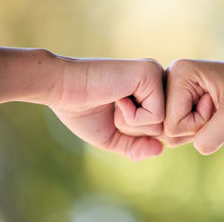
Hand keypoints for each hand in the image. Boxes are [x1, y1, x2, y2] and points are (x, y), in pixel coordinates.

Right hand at [50, 58, 164, 160]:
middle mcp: (157, 79)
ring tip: (113, 100)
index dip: (132, 134)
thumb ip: (136, 146)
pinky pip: (156, 116)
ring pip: (162, 124)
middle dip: (132, 130)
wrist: (60, 89)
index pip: (159, 130)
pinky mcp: (151, 74)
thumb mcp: (113, 136)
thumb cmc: (82, 110)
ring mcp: (155, 74)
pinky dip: (132, 116)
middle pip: (163, 129)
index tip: (111, 113)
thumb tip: (161, 149)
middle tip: (111, 107)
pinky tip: (117, 97)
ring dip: (130, 123)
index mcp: (149, 91)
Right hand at [163, 59, 223, 154]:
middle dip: (196, 128)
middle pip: (167, 128)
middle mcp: (170, 77)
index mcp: (179, 72)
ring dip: (198, 129)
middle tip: (218, 107)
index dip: (199, 124)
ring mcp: (173, 89)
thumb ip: (208, 138)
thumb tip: (187, 147)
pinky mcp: (180, 100)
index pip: (171, 124)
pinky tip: (212, 111)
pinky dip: (198, 129)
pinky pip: (178, 131)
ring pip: (171, 132)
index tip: (218, 103)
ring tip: (216, 109)